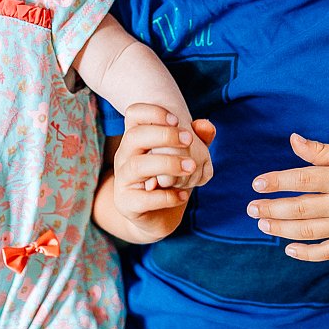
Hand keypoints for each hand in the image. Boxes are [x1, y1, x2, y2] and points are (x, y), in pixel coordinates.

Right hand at [112, 103, 214, 241]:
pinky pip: (143, 199)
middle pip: (134, 136)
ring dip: (168, 164)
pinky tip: (183, 196)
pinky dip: (167, 197)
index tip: (177, 120)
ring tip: (191, 167)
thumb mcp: (186, 156)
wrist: (157, 216)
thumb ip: (198, 139)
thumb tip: (206, 126)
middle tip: (189, 141)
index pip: (134, 114)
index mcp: (136, 139)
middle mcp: (124, 156)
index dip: (153, 112)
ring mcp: (122, 180)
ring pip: (137, 166)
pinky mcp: (126, 203)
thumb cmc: (171, 179)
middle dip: (164, 135)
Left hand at [248, 133, 328, 260]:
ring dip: (281, 229)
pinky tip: (287, 247)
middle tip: (251, 208)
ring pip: (308, 231)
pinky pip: (326, 252)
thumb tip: (292, 139)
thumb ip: (319, 151)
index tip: (256, 184)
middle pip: (300, 208)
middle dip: (271, 208)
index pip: (302, 179)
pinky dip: (305, 253)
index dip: (277, 182)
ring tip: (262, 223)